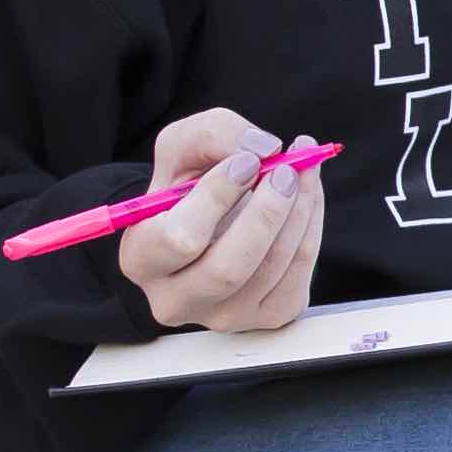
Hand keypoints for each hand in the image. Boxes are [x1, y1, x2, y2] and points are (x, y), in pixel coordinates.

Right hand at [113, 107, 327, 335]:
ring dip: (297, 212)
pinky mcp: (267, 316)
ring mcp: (223, 316)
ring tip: (303, 169)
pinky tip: (307, 196)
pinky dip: (310, 227)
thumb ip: (213, 134)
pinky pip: (299, 274)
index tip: (246, 162)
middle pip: (227, 269)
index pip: (178, 240)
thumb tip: (262, 148)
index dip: (217, 198)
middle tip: (285, 169)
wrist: (210, 218)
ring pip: (270, 269)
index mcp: (141, 259)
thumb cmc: (190, 184)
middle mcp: (175, 300)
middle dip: (265, 213)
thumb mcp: (185, 145)